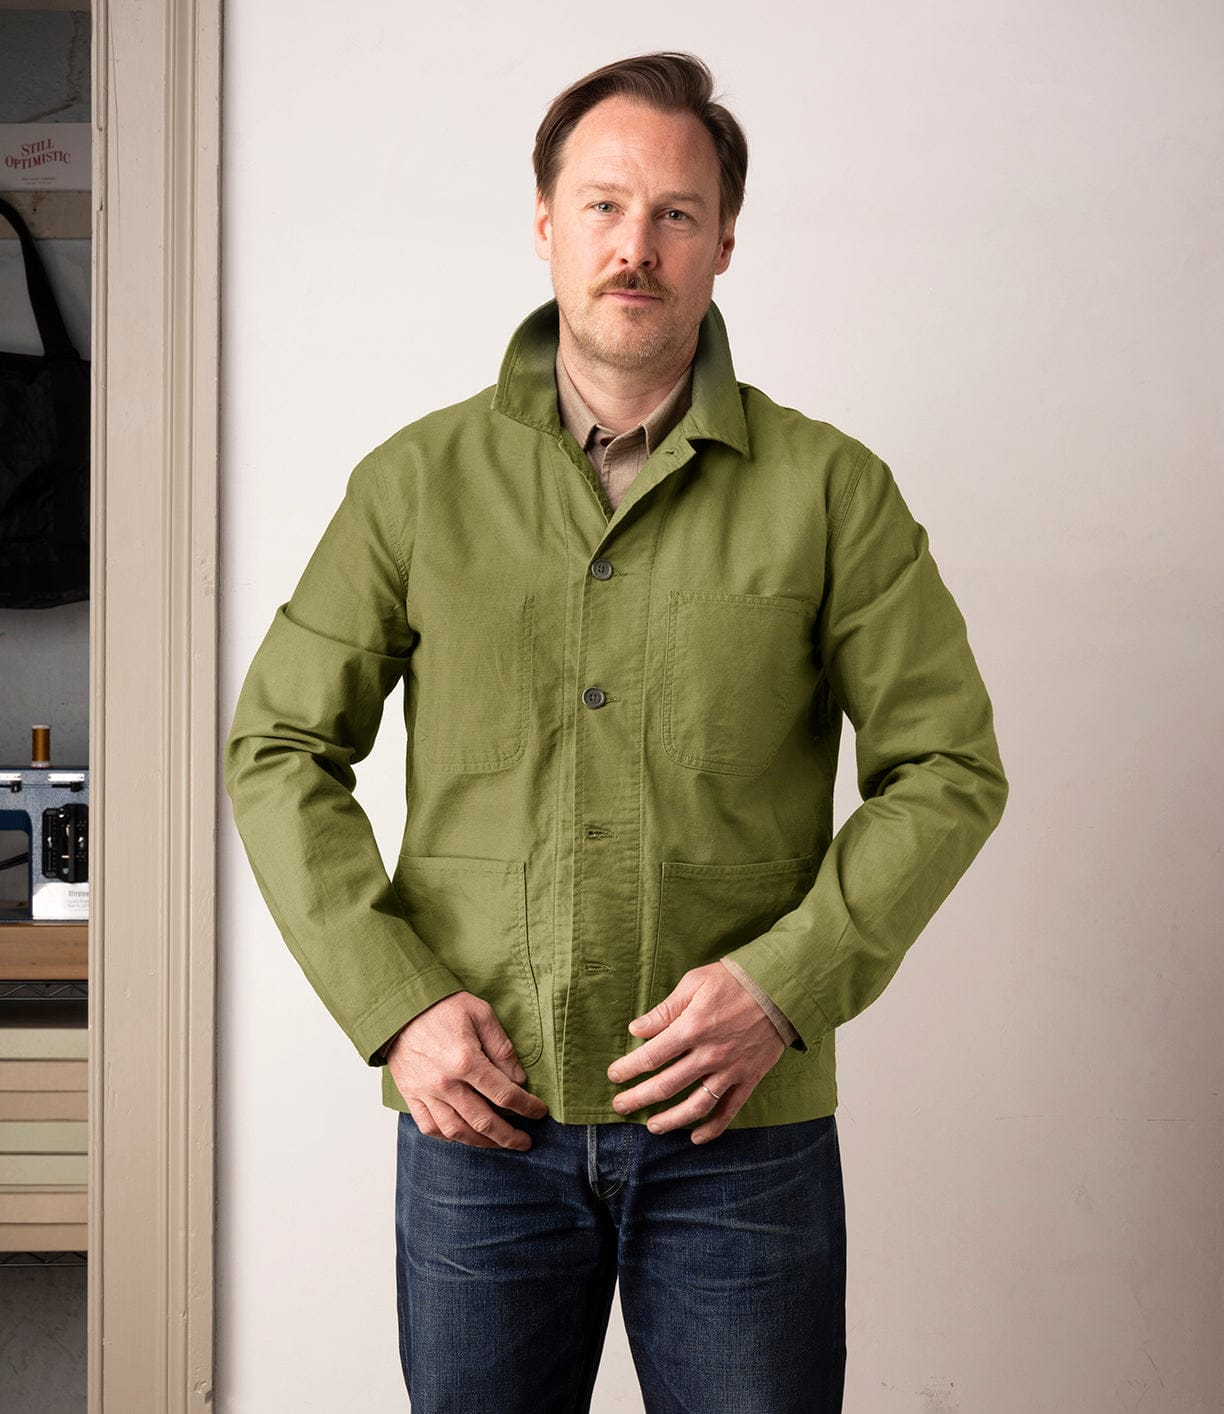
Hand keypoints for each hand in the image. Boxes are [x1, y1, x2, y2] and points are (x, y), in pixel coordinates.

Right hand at [386, 991, 547, 1150]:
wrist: (401, 1005)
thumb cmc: (442, 1006)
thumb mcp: (481, 1014)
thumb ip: (502, 1048)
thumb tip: (518, 1079)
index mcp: (466, 1060)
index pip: (504, 1094)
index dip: (527, 1107)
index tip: (539, 1112)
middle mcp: (445, 1083)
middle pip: (483, 1122)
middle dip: (508, 1137)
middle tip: (524, 1142)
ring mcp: (425, 1092)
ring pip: (456, 1131)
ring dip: (481, 1142)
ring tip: (498, 1144)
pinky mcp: (410, 1095)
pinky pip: (429, 1127)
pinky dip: (448, 1137)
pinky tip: (463, 1135)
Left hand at [606, 961, 786, 1143]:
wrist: (779, 987)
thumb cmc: (734, 980)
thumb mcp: (694, 983)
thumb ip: (665, 1010)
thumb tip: (637, 1030)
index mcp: (691, 1029)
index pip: (651, 1057)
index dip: (628, 1069)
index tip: (614, 1076)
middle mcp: (708, 1055)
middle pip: (666, 1086)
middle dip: (638, 1098)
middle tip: (620, 1106)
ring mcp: (729, 1070)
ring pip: (694, 1106)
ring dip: (670, 1120)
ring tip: (651, 1126)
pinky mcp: (748, 1078)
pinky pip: (729, 1111)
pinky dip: (712, 1129)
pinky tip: (695, 1137)